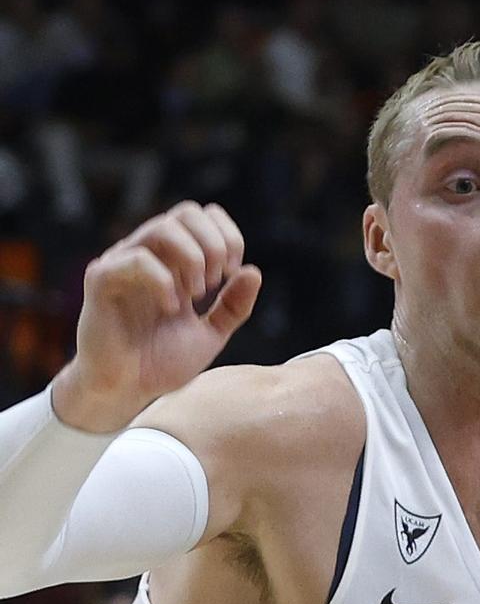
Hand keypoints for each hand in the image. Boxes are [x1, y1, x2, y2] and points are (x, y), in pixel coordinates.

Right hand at [54, 201, 262, 431]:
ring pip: (162, 228)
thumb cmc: (161, 361)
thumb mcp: (210, 334)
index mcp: (172, 261)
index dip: (226, 235)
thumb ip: (233, 307)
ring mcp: (123, 263)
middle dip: (213, 246)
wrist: (127, 391)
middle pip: (186, 212)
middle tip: (214, 285)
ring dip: (192, 259)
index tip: (232, 272)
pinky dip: (164, 280)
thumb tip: (253, 271)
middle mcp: (147, 254)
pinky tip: (172, 308)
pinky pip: (135, 259)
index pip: (201, 216)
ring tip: (195, 295)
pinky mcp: (102, 279)